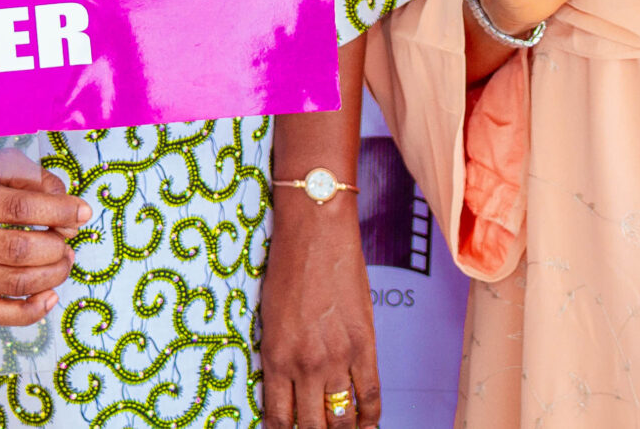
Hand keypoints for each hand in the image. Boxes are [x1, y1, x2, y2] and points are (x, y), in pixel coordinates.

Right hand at [0, 142, 89, 324]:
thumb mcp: (3, 164)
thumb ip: (40, 184)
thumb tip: (72, 221)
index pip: (18, 208)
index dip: (58, 211)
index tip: (83, 211)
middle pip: (16, 251)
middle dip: (55, 247)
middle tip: (68, 239)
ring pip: (12, 283)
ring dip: (51, 275)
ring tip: (64, 258)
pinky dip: (28, 312)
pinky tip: (50, 296)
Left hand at [259, 187, 380, 428]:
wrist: (316, 232)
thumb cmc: (286, 266)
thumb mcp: (268, 317)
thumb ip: (278, 355)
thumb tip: (286, 387)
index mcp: (275, 357)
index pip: (279, 418)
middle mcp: (306, 364)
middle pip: (311, 426)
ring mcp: (338, 357)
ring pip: (342, 418)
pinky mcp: (365, 346)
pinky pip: (371, 396)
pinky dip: (370, 418)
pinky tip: (367, 426)